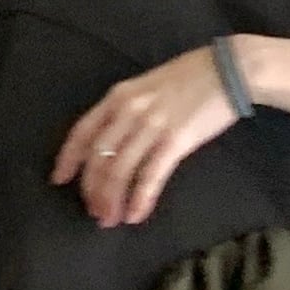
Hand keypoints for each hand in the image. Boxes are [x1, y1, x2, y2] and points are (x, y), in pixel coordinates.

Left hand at [49, 43, 246, 226]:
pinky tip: (135, 215)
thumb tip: (118, 139)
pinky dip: (140, 198)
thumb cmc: (192, 77)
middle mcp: (128, 111)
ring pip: (118, 170)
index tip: (59, 180)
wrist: (229, 69)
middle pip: (97, 157)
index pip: (83, 131)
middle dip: (92, 190)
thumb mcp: (148, 86)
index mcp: (119, 96)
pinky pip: (150, 175)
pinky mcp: (175, 140)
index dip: (68, 159)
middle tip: (94, 212)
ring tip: (111, 220)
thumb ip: (129, 108)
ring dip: (111, 200)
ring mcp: (150, 125)